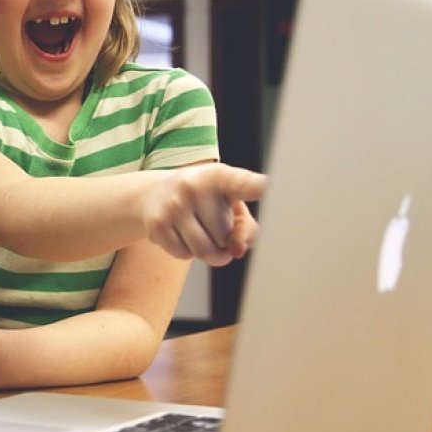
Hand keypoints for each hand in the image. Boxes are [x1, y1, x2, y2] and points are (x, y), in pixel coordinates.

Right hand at [141, 163, 264, 265]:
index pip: (247, 184)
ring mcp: (173, 205)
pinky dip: (187, 252)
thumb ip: (246, 228)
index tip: (278, 187)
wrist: (153, 193)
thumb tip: (237, 250)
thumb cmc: (204, 200)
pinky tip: (182, 234)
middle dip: (225, 240)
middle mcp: (195, 186)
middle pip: (226, 236)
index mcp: (220, 176)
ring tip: (203, 235)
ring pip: (206, 251)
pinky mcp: (157, 224)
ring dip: (210, 253)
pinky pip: (184, 255)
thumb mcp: (229, 202)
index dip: (264, 189)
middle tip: (214, 224)